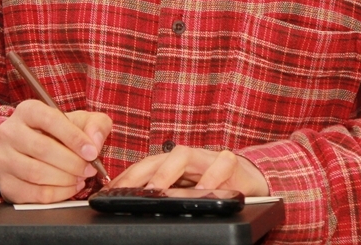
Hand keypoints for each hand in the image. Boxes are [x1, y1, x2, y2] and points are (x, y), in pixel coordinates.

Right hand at [0, 100, 111, 203]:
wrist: (31, 152)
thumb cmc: (58, 134)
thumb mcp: (79, 121)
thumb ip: (95, 125)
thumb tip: (94, 142)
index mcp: (27, 110)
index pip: (50, 120)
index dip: (74, 137)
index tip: (92, 151)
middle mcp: (10, 132)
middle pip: (42, 148)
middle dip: (72, 162)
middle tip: (89, 169)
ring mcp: (3, 159)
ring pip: (36, 173)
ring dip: (65, 179)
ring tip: (80, 178)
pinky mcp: (5, 183)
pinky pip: (34, 194)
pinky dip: (58, 194)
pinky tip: (70, 187)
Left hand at [109, 146, 268, 196]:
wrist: (251, 178)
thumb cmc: (215, 184)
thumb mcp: (188, 189)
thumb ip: (168, 193)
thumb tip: (137, 206)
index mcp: (174, 163)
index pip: (145, 165)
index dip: (127, 176)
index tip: (109, 191)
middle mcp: (189, 157)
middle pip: (158, 157)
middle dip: (139, 173)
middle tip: (125, 191)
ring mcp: (208, 157)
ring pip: (184, 154)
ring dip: (167, 172)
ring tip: (156, 191)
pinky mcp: (231, 162)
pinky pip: (220, 164)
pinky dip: (210, 177)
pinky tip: (201, 192)